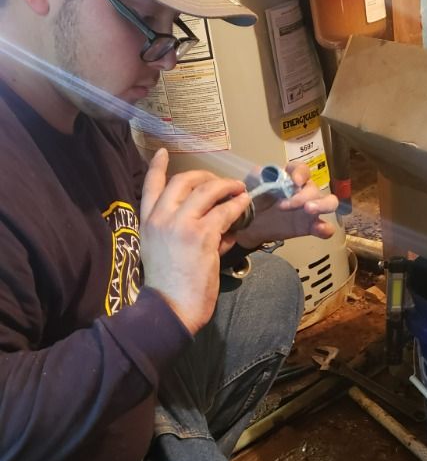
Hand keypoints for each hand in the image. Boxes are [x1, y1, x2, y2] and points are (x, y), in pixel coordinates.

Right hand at [140, 148, 250, 334]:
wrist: (170, 308)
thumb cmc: (169, 287)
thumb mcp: (162, 253)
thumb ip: (183, 234)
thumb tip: (218, 229)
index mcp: (147, 223)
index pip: (150, 186)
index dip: (157, 167)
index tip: (162, 152)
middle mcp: (161, 218)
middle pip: (182, 180)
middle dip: (204, 176)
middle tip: (219, 182)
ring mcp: (181, 225)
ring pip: (206, 191)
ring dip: (226, 186)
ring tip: (238, 189)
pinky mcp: (201, 236)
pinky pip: (224, 212)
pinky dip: (237, 206)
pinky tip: (244, 205)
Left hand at [235, 164, 338, 248]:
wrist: (249, 224)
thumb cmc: (254, 200)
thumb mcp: (252, 184)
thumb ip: (258, 175)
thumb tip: (263, 171)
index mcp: (291, 177)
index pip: (302, 169)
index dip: (301, 174)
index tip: (294, 182)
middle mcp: (304, 190)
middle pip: (314, 187)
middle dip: (305, 194)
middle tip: (288, 205)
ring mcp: (310, 209)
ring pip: (329, 202)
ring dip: (322, 205)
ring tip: (309, 210)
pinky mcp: (310, 226)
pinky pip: (325, 227)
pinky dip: (326, 228)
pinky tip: (320, 229)